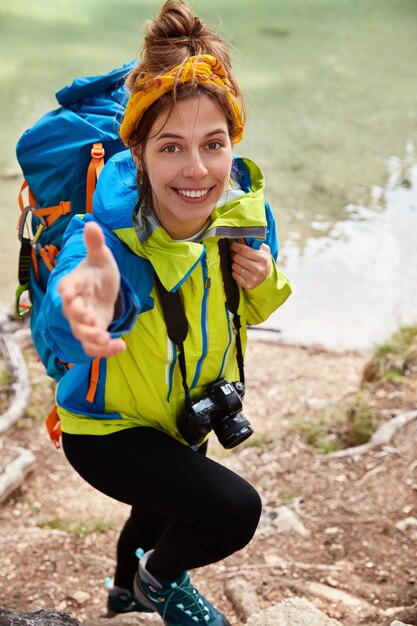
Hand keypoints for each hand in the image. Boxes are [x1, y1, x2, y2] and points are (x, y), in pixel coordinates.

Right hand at [58, 221, 125, 357]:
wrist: (104, 288)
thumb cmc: (99, 271)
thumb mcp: (101, 257)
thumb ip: (96, 244)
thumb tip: (91, 223)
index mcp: (73, 284)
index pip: (66, 288)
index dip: (67, 293)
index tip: (69, 296)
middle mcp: (74, 305)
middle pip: (72, 315)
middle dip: (80, 319)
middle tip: (92, 320)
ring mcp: (83, 321)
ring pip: (82, 335)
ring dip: (93, 340)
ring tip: (108, 341)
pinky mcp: (94, 332)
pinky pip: (94, 345)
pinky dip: (105, 350)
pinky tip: (120, 346)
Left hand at [229, 240, 271, 288]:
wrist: (267, 280)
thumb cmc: (263, 263)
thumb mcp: (264, 253)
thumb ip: (256, 244)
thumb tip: (243, 237)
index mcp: (263, 259)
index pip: (244, 250)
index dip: (235, 246)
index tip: (231, 244)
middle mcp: (259, 269)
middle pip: (238, 258)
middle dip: (232, 254)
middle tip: (232, 252)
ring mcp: (253, 278)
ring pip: (234, 266)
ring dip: (233, 263)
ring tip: (237, 262)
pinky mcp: (248, 285)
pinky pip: (234, 275)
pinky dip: (234, 271)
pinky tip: (238, 270)